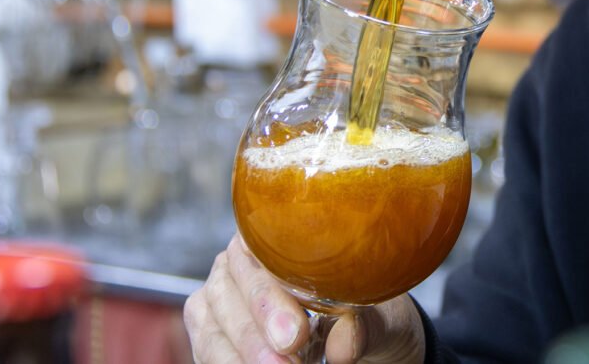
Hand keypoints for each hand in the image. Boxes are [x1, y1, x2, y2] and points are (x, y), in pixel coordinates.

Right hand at [183, 235, 426, 362]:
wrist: (368, 343)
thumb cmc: (368, 316)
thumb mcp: (381, 317)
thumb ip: (366, 323)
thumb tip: (345, 339)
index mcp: (277, 237)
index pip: (258, 252)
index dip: (270, 295)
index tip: (295, 333)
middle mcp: (240, 263)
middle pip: (228, 289)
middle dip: (254, 331)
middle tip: (287, 356)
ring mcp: (220, 299)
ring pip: (210, 324)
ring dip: (240, 353)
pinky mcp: (211, 333)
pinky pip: (206, 348)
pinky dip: (228, 362)